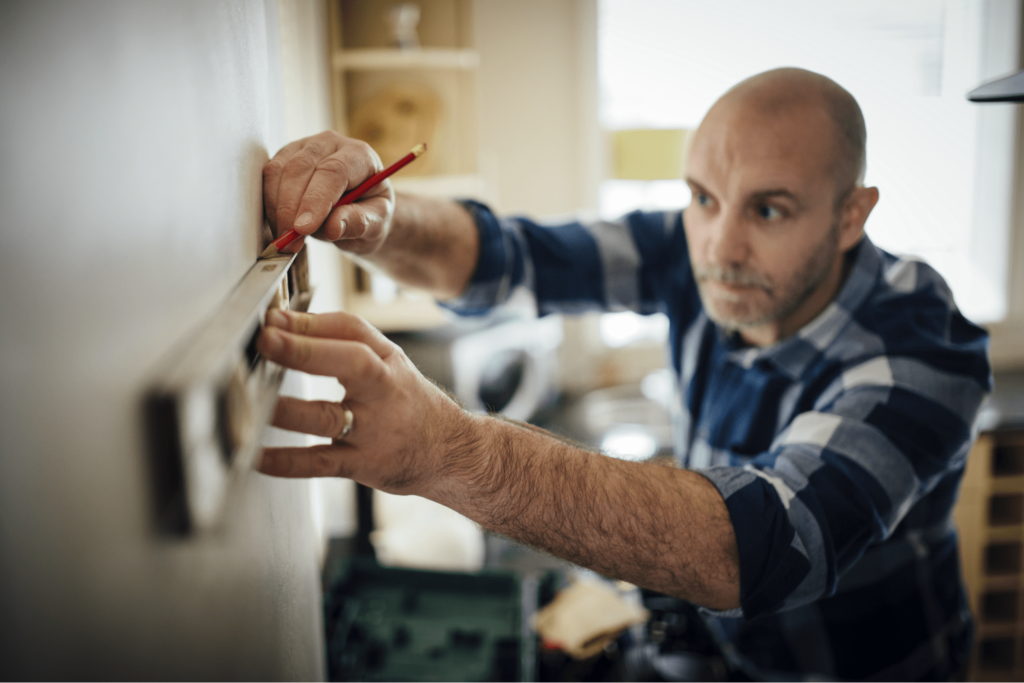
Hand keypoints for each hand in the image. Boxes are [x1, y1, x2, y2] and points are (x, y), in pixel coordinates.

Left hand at [255, 309, 477, 496]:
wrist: (450, 451)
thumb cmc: (407, 401)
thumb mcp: (389, 362)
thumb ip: (342, 340)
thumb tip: (284, 322)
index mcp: (386, 362)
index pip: (352, 332)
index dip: (312, 322)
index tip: (273, 318)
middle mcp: (383, 392)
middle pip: (350, 364)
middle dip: (306, 351)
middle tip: (267, 340)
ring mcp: (374, 431)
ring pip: (328, 417)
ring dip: (289, 409)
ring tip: (255, 399)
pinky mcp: (363, 465)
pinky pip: (322, 463)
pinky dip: (288, 461)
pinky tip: (258, 456)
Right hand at [262, 131, 395, 254]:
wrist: (360, 209)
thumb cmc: (371, 214)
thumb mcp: (376, 223)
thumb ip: (360, 223)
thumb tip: (333, 227)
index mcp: (359, 155)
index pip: (333, 171)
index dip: (315, 200)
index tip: (303, 228)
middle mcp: (330, 144)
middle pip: (301, 167)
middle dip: (291, 207)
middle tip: (290, 240)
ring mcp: (304, 148)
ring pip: (279, 171)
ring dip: (277, 207)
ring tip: (286, 238)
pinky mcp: (285, 157)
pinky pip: (268, 177)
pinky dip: (270, 204)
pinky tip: (279, 225)